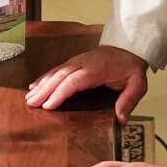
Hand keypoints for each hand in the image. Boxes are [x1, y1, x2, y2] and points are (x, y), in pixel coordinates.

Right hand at [25, 45, 148, 120]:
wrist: (128, 48)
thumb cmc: (130, 68)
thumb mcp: (137, 84)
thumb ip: (129, 100)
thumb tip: (120, 118)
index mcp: (96, 69)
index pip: (74, 81)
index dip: (60, 93)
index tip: (48, 105)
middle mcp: (82, 63)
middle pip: (59, 77)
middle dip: (44, 91)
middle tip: (31, 104)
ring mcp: (76, 61)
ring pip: (55, 72)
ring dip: (41, 85)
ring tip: (29, 98)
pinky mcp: (73, 62)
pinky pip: (56, 70)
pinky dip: (43, 78)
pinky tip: (34, 86)